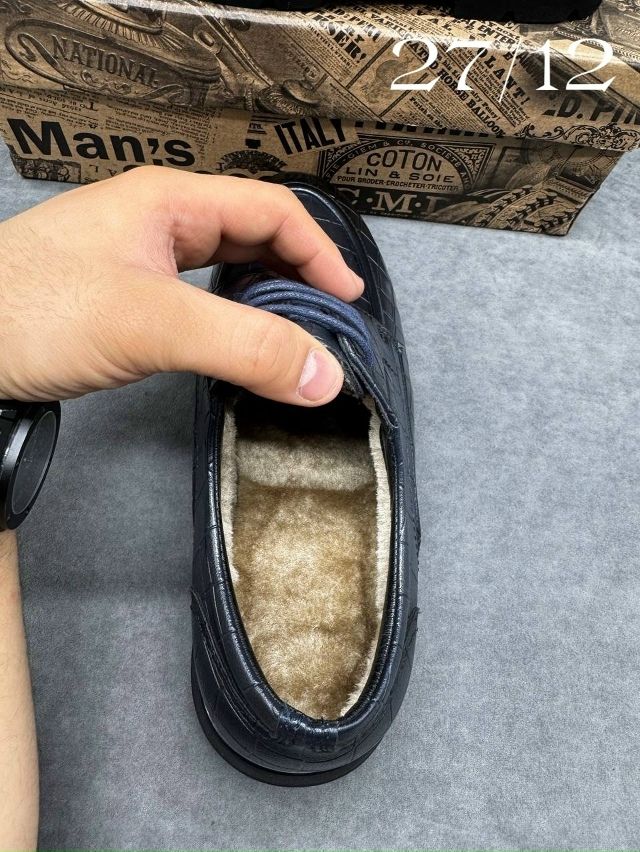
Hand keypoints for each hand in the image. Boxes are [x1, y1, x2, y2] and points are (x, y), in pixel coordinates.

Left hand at [0, 167, 363, 405]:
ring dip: (263, 297)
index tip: (346, 300)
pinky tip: (233, 342)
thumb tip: (323, 374)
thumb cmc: (30, 312)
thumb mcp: (152, 324)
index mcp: (169, 200)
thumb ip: (244, 347)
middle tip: (325, 323)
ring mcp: (137, 256)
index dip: (319, 251)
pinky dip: (228, 316)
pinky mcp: (123, 294)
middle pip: (251, 234)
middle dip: (296, 274)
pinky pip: (196, 295)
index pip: (271, 209)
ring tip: (291, 334)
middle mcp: (157, 219)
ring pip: (224, 266)